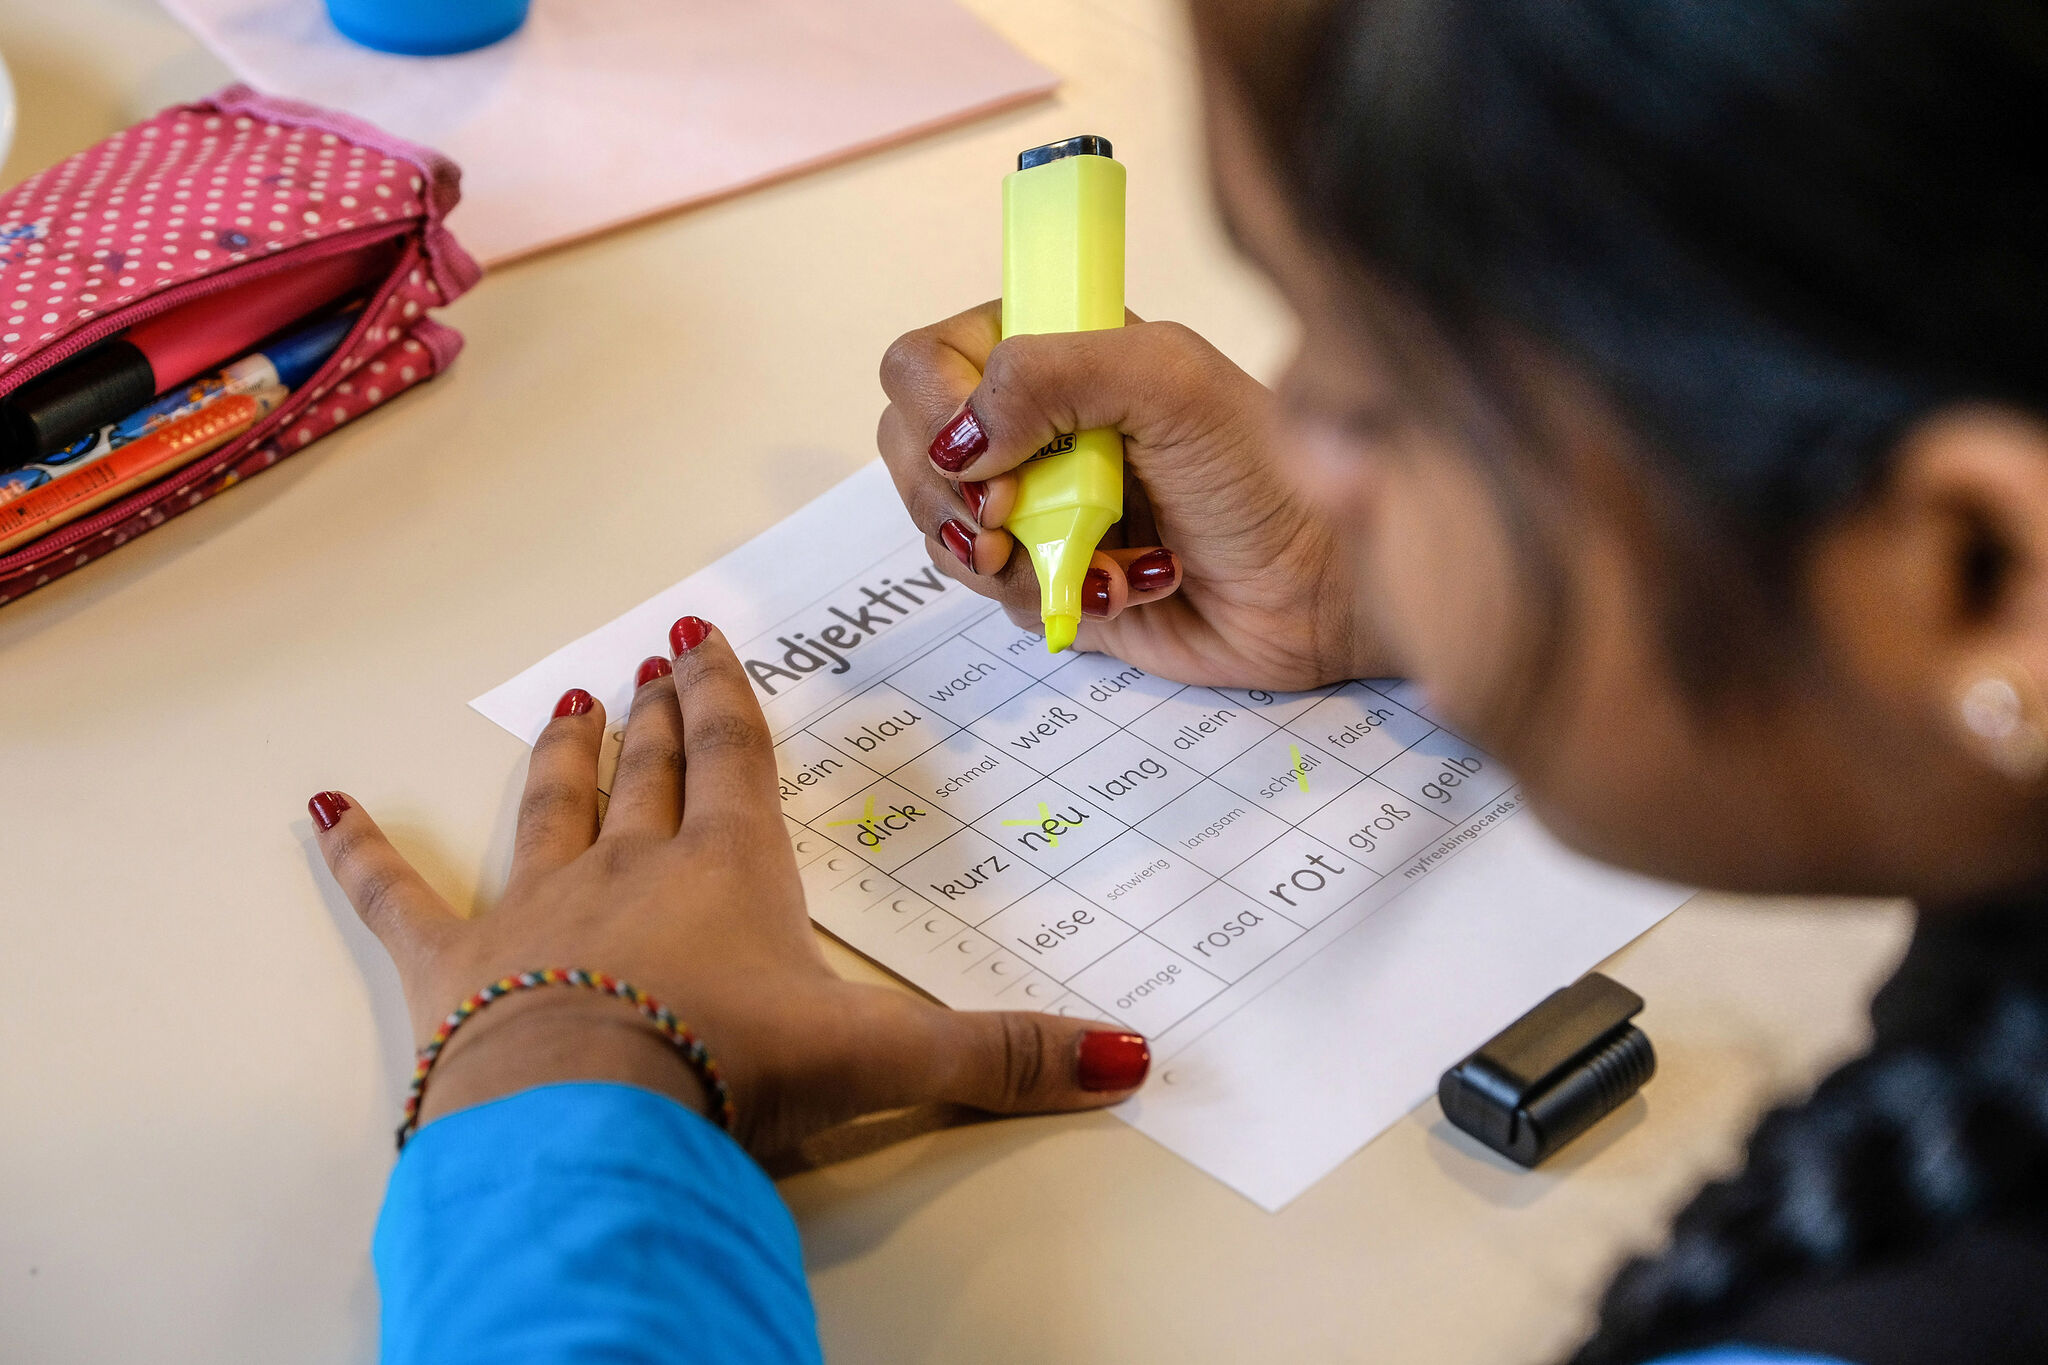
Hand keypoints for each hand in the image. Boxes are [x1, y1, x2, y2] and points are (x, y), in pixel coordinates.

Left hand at [310, 617, 1149, 1157]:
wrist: (587, 1120)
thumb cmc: (725, 1073)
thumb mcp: (882, 1064)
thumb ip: (1006, 1057)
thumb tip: (1134, 1059)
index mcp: (728, 873)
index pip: (734, 764)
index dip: (727, 699)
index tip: (709, 642)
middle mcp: (629, 870)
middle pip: (646, 776)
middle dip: (652, 720)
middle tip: (642, 667)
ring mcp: (532, 910)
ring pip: (549, 813)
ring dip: (562, 763)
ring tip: (567, 710)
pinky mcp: (450, 968)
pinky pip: (397, 896)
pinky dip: (360, 853)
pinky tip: (320, 807)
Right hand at [878, 301, 1374, 689]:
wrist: (1318, 585)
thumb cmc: (1264, 470)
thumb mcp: (1169, 383)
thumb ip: (1052, 373)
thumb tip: (960, 435)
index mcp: (1051, 350)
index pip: (924, 360)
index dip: (936, 410)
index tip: (986, 453)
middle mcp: (1033, 424)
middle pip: (912, 449)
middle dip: (951, 495)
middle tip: (1013, 517)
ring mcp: (1038, 506)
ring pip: (943, 530)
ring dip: (1008, 553)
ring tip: (1091, 554)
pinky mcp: (1054, 580)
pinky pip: (998, 595)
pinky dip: (1056, 594)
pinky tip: (1125, 585)